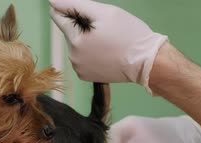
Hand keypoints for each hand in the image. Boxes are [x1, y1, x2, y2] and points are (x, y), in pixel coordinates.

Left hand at [49, 0, 167, 90]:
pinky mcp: (86, 76)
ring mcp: (79, 69)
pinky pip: (82, 58)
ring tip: (107, 40)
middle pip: (69, 32)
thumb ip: (75, 5)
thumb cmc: (129, 34)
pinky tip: (106, 51)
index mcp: (76, 41)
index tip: (86, 11)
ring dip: (86, 39)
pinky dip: (90, 52)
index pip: (59, 18)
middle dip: (82, 26)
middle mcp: (73, 57)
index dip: (70, 9)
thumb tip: (53, 2)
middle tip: (105, 28)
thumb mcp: (103, 12)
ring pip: (76, 45)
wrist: (147, 62)